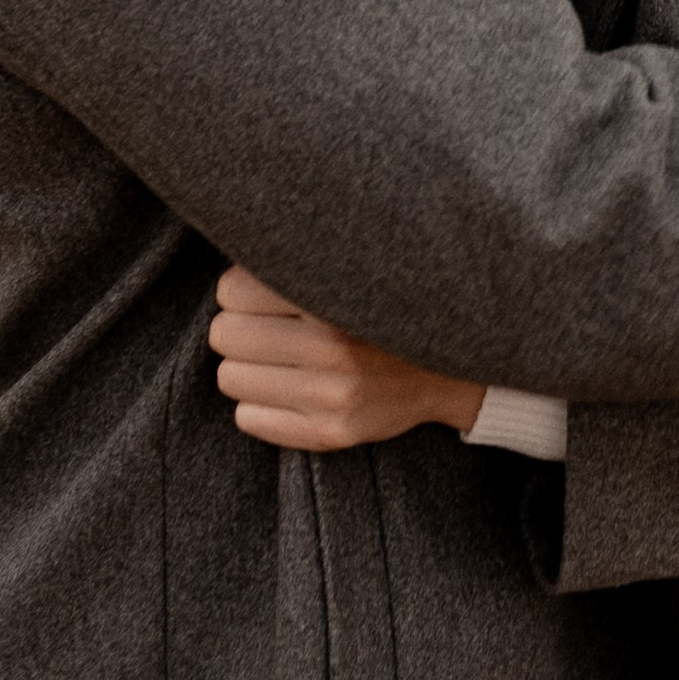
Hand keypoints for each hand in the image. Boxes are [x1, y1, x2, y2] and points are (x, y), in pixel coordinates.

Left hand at [211, 271, 485, 451]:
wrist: (453, 367)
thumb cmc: (384, 307)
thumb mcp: (351, 267)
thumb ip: (296, 258)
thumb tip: (231, 245)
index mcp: (334, 297)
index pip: (232, 290)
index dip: (242, 291)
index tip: (265, 294)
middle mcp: (335, 349)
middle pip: (224, 335)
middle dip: (240, 328)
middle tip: (269, 327)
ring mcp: (333, 397)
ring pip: (230, 378)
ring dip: (249, 367)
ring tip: (283, 358)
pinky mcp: (330, 434)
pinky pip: (248, 419)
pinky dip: (260, 404)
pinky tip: (292, 389)